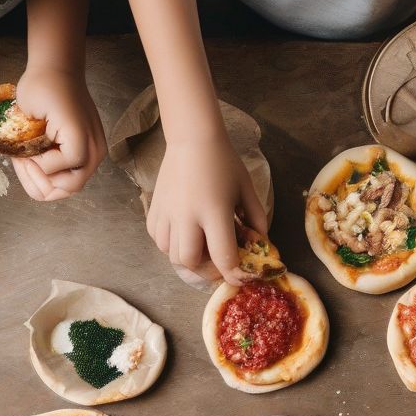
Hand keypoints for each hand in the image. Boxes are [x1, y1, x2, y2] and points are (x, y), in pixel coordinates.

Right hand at [12, 66, 105, 201]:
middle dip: (38, 182)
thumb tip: (34, 183)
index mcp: (87, 157)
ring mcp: (92, 147)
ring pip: (67, 183)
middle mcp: (94, 155)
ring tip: (26, 151)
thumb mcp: (39, 138)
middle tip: (21, 160)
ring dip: (39, 173)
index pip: (65, 189)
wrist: (48, 69)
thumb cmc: (43, 98)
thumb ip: (41, 160)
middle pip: (66, 190)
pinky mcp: (82, 137)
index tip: (22, 165)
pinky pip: (64, 163)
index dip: (39, 185)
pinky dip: (44, 161)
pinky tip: (33, 144)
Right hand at [149, 135, 266, 284]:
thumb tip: (261, 245)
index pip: (223, 256)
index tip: (239, 277)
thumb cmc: (224, 163)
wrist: (193, 138)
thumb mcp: (247, 191)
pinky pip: (158, 240)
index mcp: (214, 211)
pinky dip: (170, 245)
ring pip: (172, 254)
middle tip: (217, 263)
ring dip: (188, 258)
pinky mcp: (154, 209)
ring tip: (200, 246)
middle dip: (206, 270)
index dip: (233, 273)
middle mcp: (187, 216)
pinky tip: (183, 234)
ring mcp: (167, 213)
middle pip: (191, 262)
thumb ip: (257, 220)